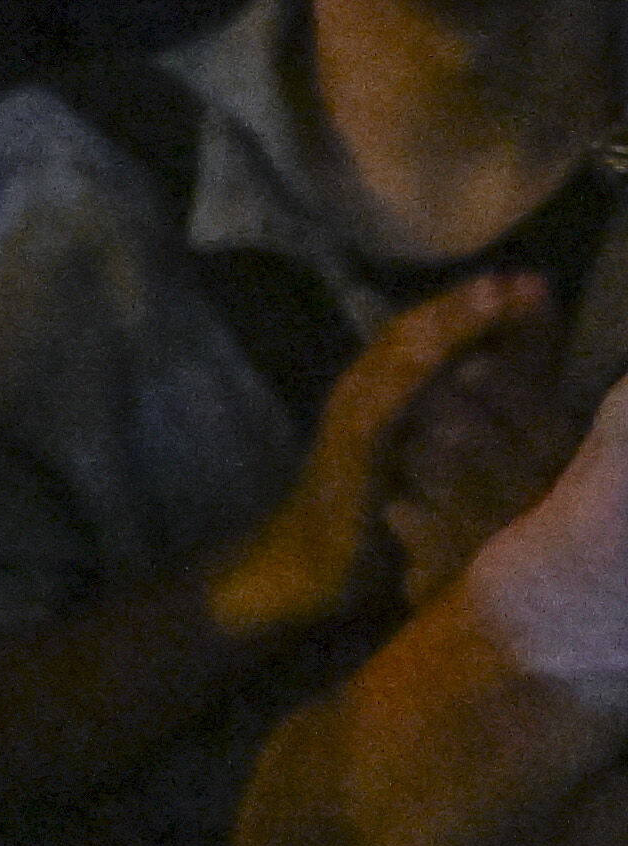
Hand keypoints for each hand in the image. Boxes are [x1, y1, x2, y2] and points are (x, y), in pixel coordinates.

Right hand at [224, 273, 553, 640]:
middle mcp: (372, 388)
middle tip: (520, 280)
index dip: (491, 312)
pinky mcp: (347, 446)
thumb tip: (520, 394)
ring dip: (449, 321)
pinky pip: (383, 402)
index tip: (537, 286)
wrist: (309, 565)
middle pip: (425, 331)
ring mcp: (356, 412)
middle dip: (474, 304)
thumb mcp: (433, 463)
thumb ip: (468, 425)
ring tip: (492, 294)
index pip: (445, 336)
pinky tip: (441, 352)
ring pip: (402, 353)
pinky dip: (412, 370)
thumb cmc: (381, 514)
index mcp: (396, 389)